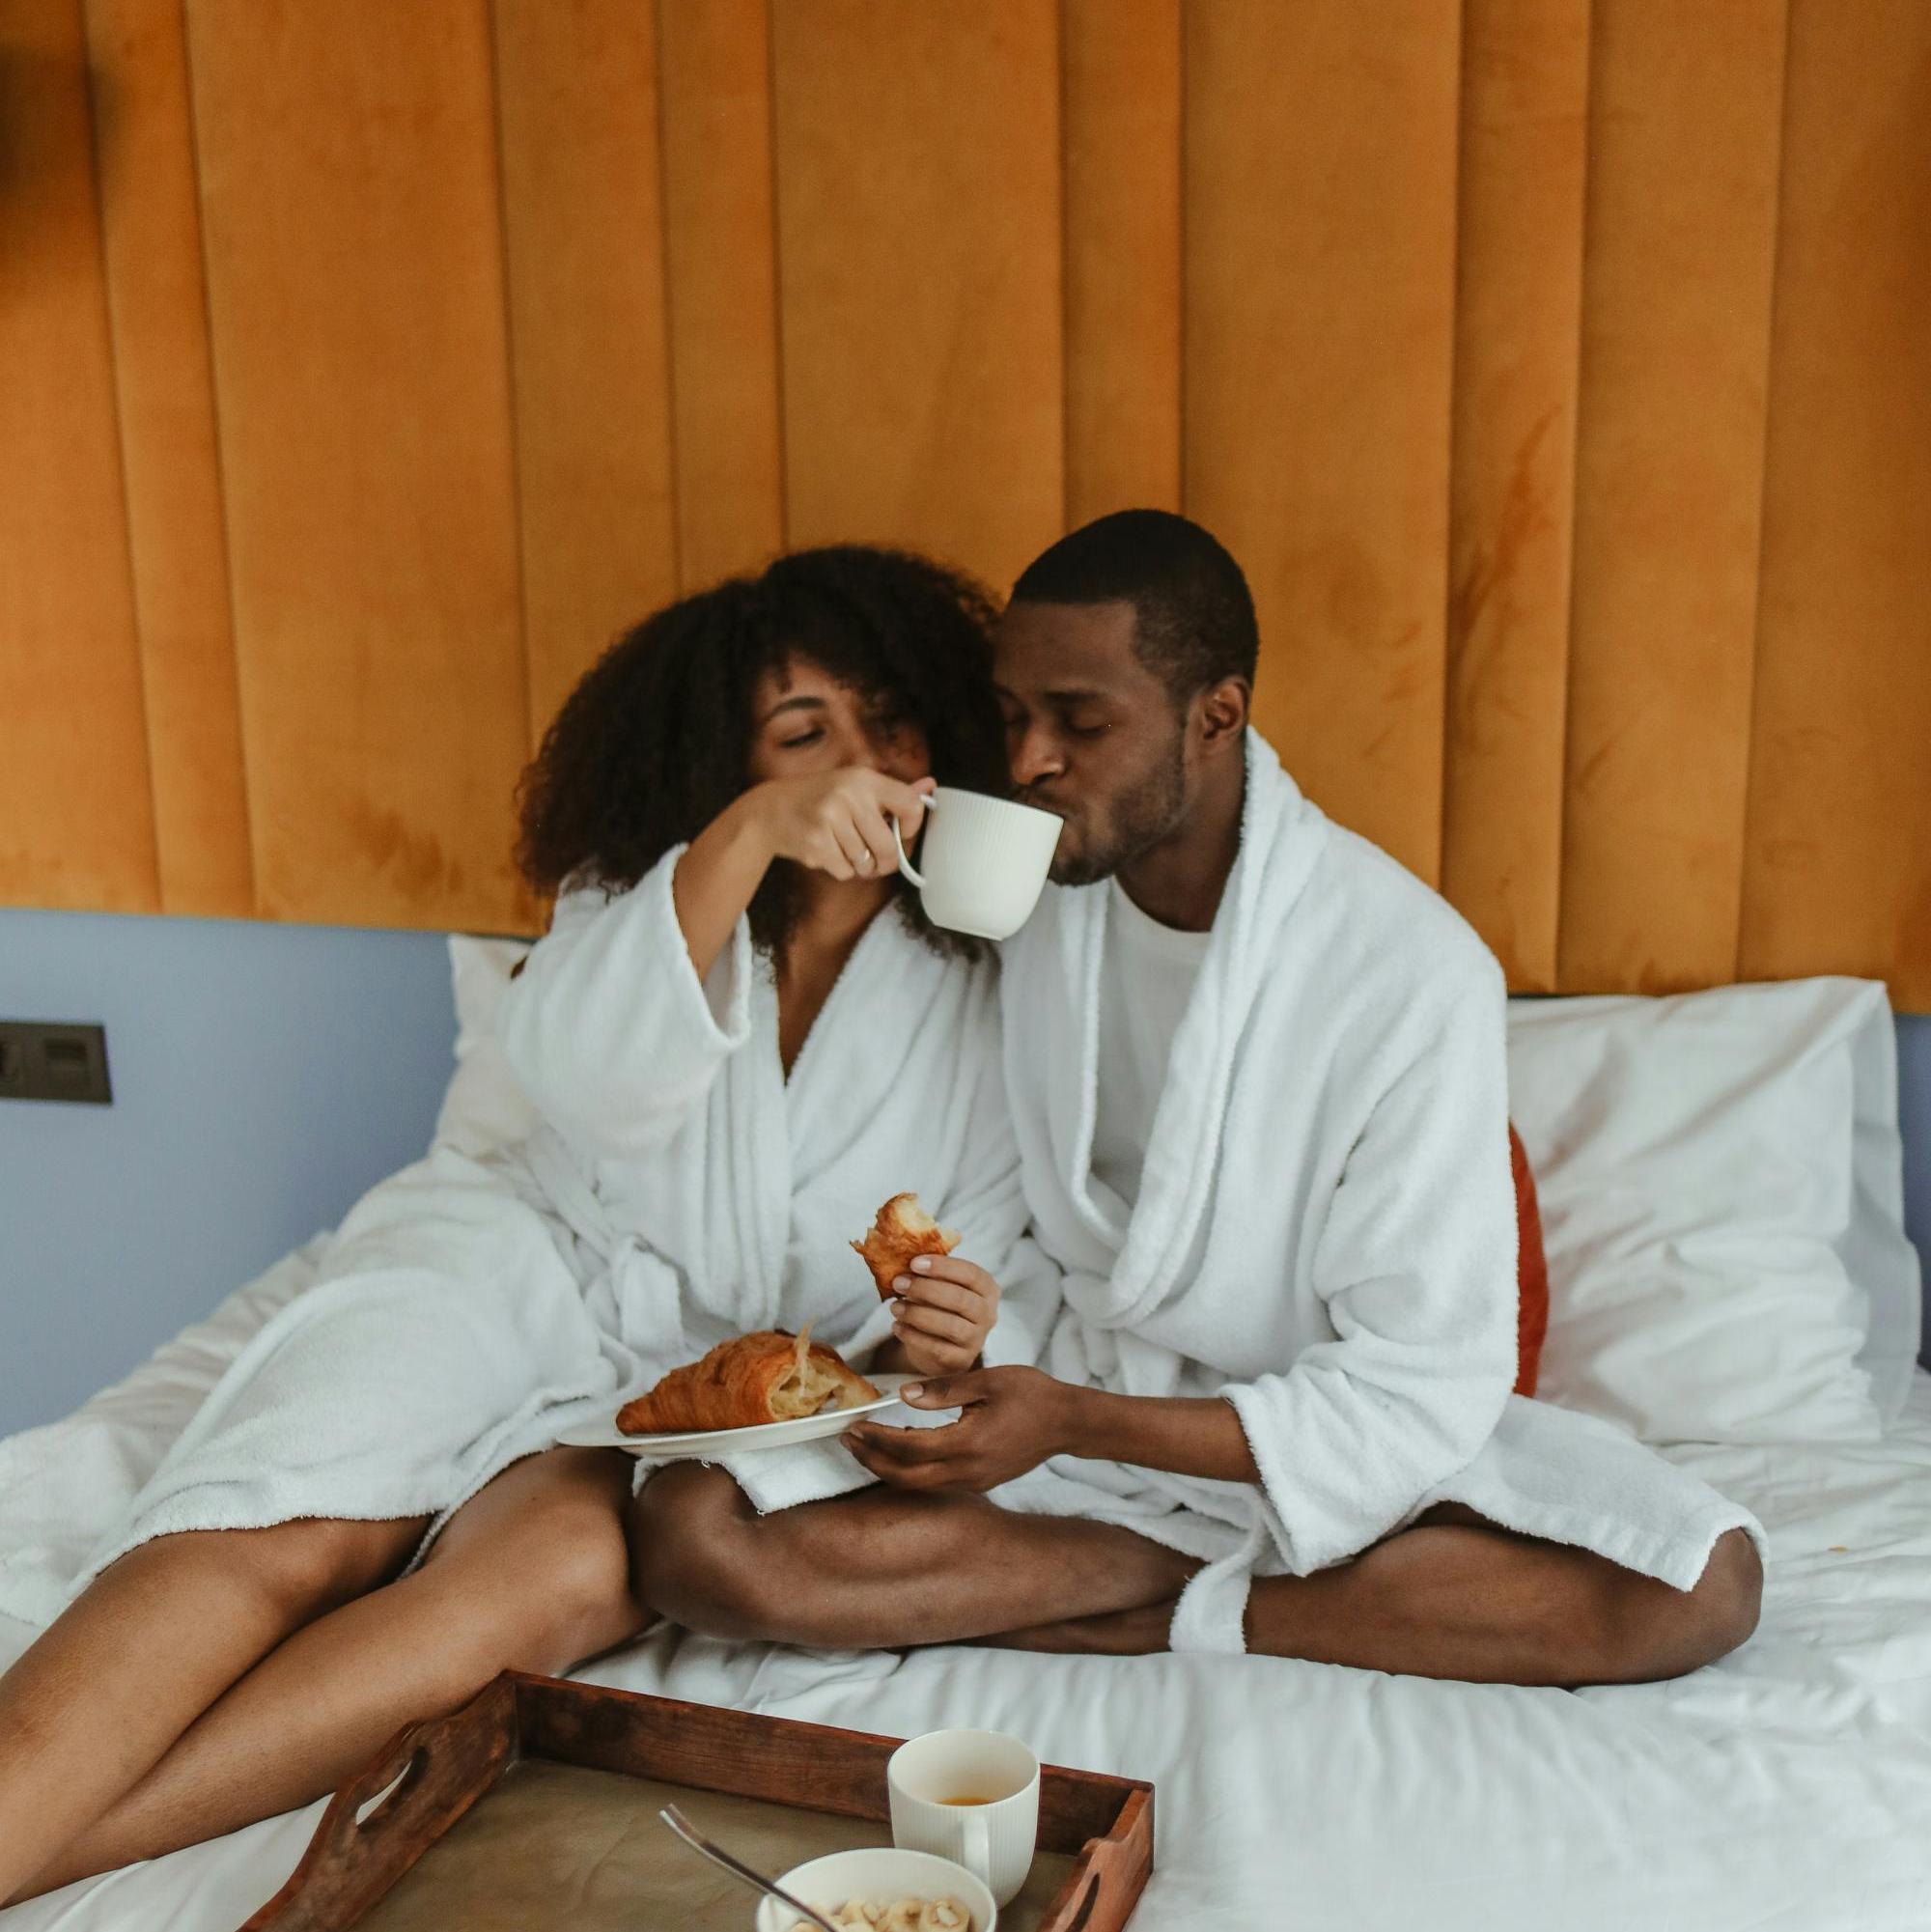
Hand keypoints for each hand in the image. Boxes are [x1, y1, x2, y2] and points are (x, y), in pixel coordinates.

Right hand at [747, 767, 932, 881]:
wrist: (771, 810)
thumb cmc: (820, 798)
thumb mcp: (855, 785)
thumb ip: (893, 792)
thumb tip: (930, 786)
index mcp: (864, 779)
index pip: (910, 806)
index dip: (913, 827)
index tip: (902, 833)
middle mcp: (849, 796)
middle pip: (889, 846)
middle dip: (886, 862)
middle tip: (878, 861)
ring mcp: (831, 820)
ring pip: (866, 862)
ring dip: (861, 865)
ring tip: (846, 849)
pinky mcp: (817, 844)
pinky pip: (846, 871)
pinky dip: (842, 869)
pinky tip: (829, 852)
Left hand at [842, 1365, 1073, 1491]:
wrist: (1068, 1422)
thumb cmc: (1032, 1394)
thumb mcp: (988, 1380)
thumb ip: (944, 1389)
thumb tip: (904, 1395)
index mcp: (968, 1443)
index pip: (908, 1446)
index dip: (876, 1439)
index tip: (855, 1425)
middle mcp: (968, 1471)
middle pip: (906, 1478)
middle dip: (872, 1461)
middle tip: (848, 1440)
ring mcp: (974, 1481)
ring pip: (919, 1485)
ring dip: (888, 1468)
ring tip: (866, 1446)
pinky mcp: (980, 1482)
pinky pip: (935, 1483)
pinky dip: (911, 1470)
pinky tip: (903, 1447)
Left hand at [886, 1252, 1000, 1377]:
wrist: (939, 1347)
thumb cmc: (939, 1307)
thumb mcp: (939, 1286)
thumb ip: (929, 1273)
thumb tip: (902, 1257)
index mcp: (987, 1289)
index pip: (971, 1274)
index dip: (943, 1266)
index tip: (914, 1263)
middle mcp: (988, 1315)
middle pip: (961, 1299)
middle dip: (926, 1289)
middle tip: (898, 1283)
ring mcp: (977, 1340)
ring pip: (950, 1325)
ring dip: (917, 1314)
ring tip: (894, 1307)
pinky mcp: (961, 1361)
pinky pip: (937, 1348)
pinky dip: (913, 1336)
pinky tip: (897, 1326)